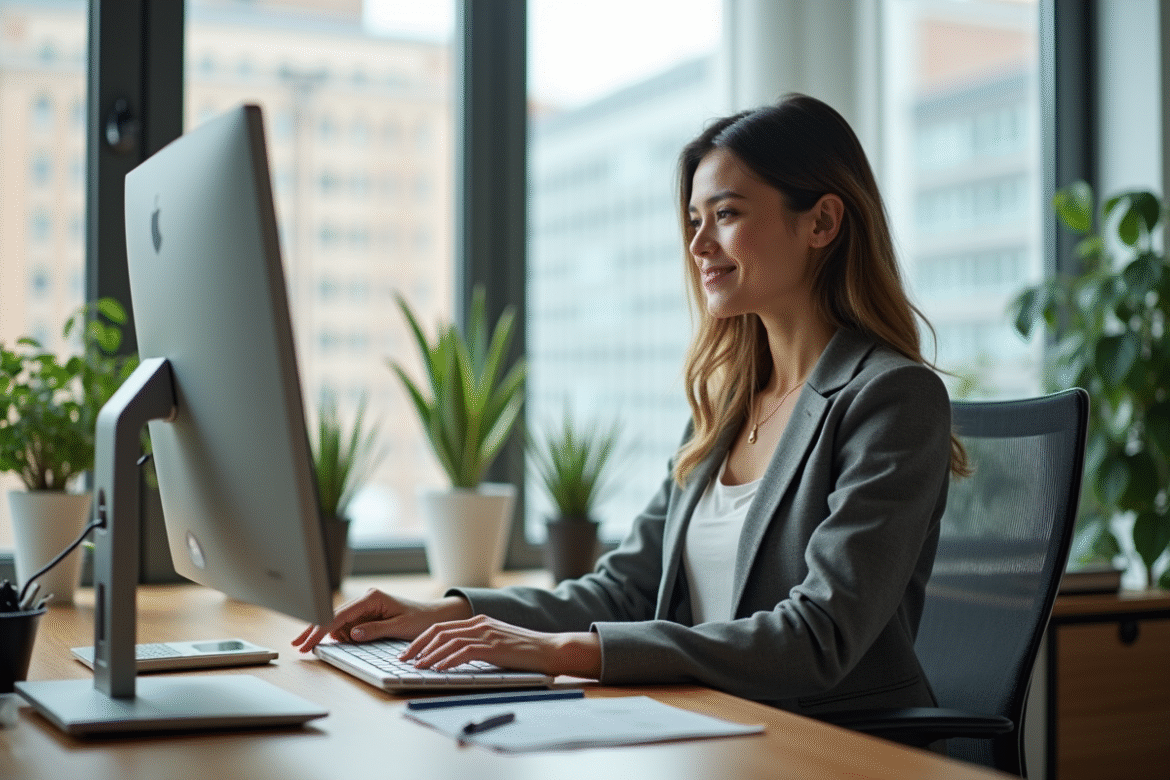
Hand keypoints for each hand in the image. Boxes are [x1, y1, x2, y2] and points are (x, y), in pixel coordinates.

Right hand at [291, 588, 472, 652]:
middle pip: (333, 615)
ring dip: (326, 633)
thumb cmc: (422, 620)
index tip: (308, 641)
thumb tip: (351, 634)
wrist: (435, 616)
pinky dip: (338, 634)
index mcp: (372, 598)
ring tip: (309, 645)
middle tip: (297, 645)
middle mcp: (366, 599)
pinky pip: (347, 625)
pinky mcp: (367, 614)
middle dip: (314, 629)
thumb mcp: (400, 627)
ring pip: (338, 621)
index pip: (339, 614)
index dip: (321, 628)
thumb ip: (374, 630)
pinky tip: (330, 642)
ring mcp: (365, 606)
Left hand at [402, 614, 601, 678]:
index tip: (408, 652)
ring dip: (430, 655)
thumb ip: (478, 644)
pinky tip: (439, 669)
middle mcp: (480, 623)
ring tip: (417, 667)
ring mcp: (487, 634)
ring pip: (449, 641)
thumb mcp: (497, 643)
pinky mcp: (494, 646)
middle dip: (418, 645)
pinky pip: (464, 652)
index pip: (442, 627)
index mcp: (479, 620)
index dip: (422, 639)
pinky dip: (448, 660)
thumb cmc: (525, 651)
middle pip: (439, 631)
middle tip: (403, 659)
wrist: (550, 649)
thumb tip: (453, 658)